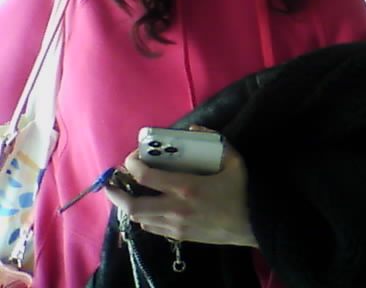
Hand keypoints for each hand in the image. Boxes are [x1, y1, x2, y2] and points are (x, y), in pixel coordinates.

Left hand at [105, 143, 257, 247]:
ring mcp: (176, 226)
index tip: (131, 158)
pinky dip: (144, 216)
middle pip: (132, 205)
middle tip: (111, 183)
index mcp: (187, 187)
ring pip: (138, 219)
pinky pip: (152, 228)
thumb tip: (193, 129)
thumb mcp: (234, 160)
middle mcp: (176, 208)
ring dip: (128, 205)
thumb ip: (214, 140)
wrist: (255, 224)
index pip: (146, 176)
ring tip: (128, 193)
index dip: (131, 165)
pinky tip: (148, 206)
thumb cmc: (243, 190)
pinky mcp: (180, 236)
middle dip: (115, 194)